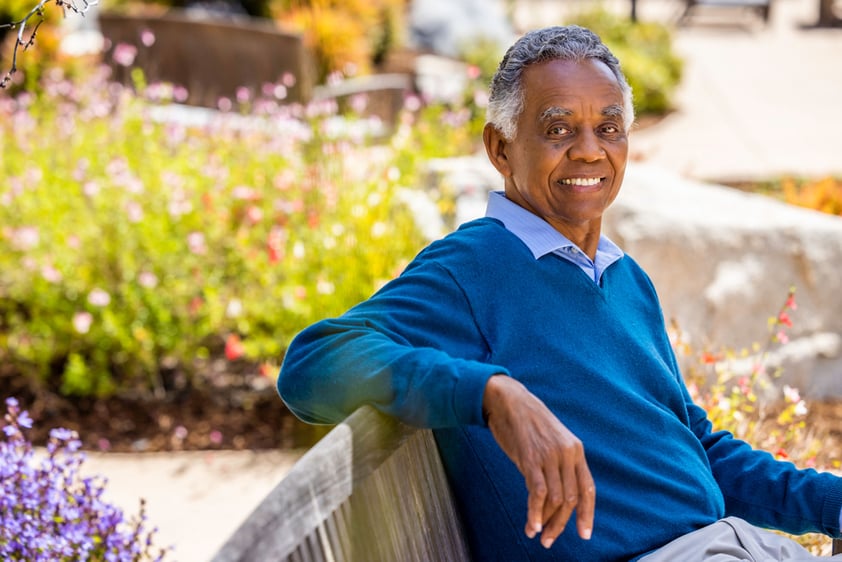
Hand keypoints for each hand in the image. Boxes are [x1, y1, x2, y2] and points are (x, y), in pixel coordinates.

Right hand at [483, 374, 594, 548]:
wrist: (509, 400)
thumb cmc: (526, 423)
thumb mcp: (550, 442)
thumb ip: (556, 464)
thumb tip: (553, 495)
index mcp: (576, 450)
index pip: (587, 488)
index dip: (587, 514)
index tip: (583, 534)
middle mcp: (567, 453)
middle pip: (571, 499)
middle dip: (561, 525)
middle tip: (549, 541)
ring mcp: (550, 455)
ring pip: (556, 500)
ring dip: (547, 523)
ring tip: (537, 535)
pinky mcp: (531, 458)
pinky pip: (538, 493)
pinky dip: (535, 512)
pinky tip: (531, 525)